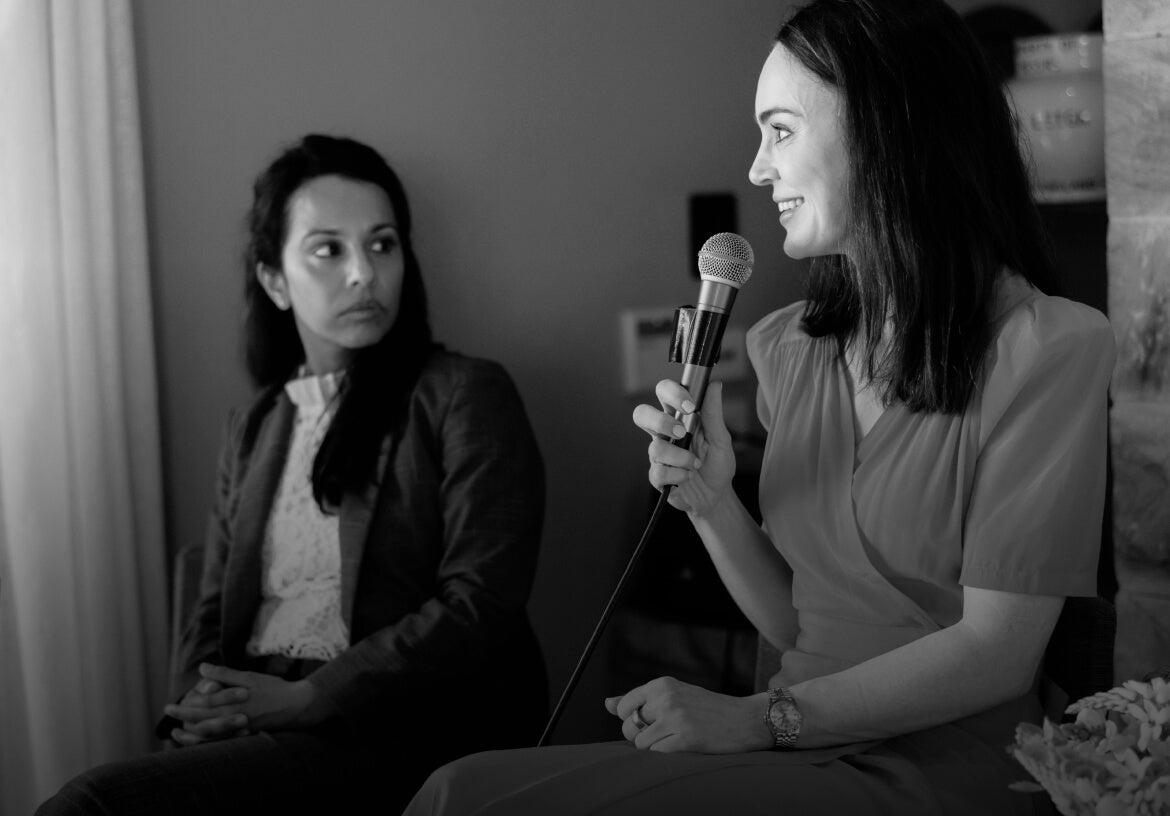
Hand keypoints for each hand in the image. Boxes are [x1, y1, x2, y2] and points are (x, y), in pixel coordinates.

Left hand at [164, 663, 336, 743]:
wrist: (297, 705)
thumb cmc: (273, 689)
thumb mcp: (249, 677)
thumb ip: (225, 675)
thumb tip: (202, 669)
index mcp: (234, 704)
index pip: (203, 707)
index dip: (185, 708)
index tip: (170, 707)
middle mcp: (234, 719)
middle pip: (202, 723)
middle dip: (183, 720)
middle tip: (168, 717)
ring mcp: (239, 730)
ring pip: (209, 736)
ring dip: (191, 735)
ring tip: (177, 734)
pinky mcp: (244, 736)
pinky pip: (221, 742)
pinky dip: (207, 741)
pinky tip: (199, 739)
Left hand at [604, 676, 771, 753]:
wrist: (746, 719)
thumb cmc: (708, 708)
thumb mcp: (675, 694)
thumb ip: (640, 699)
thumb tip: (607, 703)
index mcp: (662, 684)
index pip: (624, 707)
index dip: (630, 720)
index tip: (647, 723)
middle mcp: (666, 698)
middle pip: (629, 727)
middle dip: (640, 736)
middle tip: (662, 735)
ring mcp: (676, 718)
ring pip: (641, 744)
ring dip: (653, 748)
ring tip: (673, 741)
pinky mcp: (686, 739)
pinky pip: (658, 755)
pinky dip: (665, 756)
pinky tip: (681, 748)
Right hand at [631, 380, 735, 516]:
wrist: (716, 496)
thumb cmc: (716, 464)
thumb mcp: (721, 438)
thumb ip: (714, 413)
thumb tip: (715, 384)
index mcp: (678, 417)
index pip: (664, 393)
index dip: (672, 393)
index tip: (690, 405)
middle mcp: (664, 432)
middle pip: (642, 413)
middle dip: (661, 421)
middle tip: (681, 432)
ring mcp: (658, 454)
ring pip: (655, 447)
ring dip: (681, 457)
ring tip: (695, 464)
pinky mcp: (656, 475)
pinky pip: (658, 471)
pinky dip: (679, 475)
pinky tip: (687, 477)